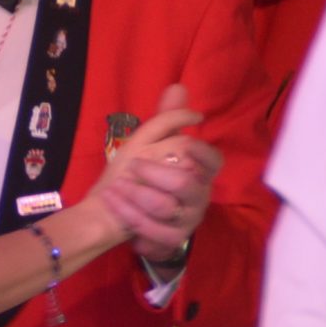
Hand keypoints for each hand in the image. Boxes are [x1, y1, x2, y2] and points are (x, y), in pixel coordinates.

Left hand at [91, 84, 218, 262]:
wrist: (111, 212)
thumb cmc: (136, 174)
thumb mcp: (147, 142)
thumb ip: (165, 118)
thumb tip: (178, 87)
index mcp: (199, 171)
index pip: (214, 161)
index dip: (202, 153)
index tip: (185, 144)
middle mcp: (199, 196)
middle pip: (184, 183)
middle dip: (154, 172)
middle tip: (132, 165)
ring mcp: (187, 220)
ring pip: (164, 206)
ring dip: (136, 193)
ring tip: (117, 185)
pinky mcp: (171, 239)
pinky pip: (150, 227)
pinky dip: (127, 212)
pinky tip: (113, 201)